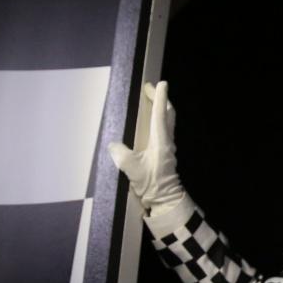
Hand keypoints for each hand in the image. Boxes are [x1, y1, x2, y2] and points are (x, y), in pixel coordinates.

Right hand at [108, 81, 184, 214]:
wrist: (164, 199)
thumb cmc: (150, 182)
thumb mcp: (130, 167)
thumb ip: (119, 153)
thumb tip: (114, 145)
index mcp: (161, 140)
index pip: (160, 114)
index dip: (160, 97)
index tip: (161, 83)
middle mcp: (167, 140)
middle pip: (168, 114)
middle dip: (161, 99)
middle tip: (151, 90)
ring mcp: (168, 147)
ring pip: (168, 121)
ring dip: (161, 109)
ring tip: (152, 102)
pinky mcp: (166, 153)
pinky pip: (165, 130)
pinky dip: (160, 120)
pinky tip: (152, 124)